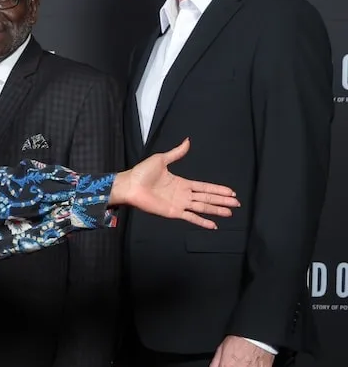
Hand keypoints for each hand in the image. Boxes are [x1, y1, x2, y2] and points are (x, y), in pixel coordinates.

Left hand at [110, 139, 239, 228]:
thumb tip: (187, 141)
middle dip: (222, 200)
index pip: (204, 186)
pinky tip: (213, 225)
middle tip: (236, 203)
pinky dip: (202, 221)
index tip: (231, 192)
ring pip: (202, 207)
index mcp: (182, 182)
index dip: (217, 189)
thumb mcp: (161, 159)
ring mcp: (179, 204)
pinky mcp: (173, 211)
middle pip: (207, 198)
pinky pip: (191, 217)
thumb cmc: (142, 172)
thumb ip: (176, 153)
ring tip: (230, 212)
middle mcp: (183, 194)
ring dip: (216, 210)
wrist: (129, 185)